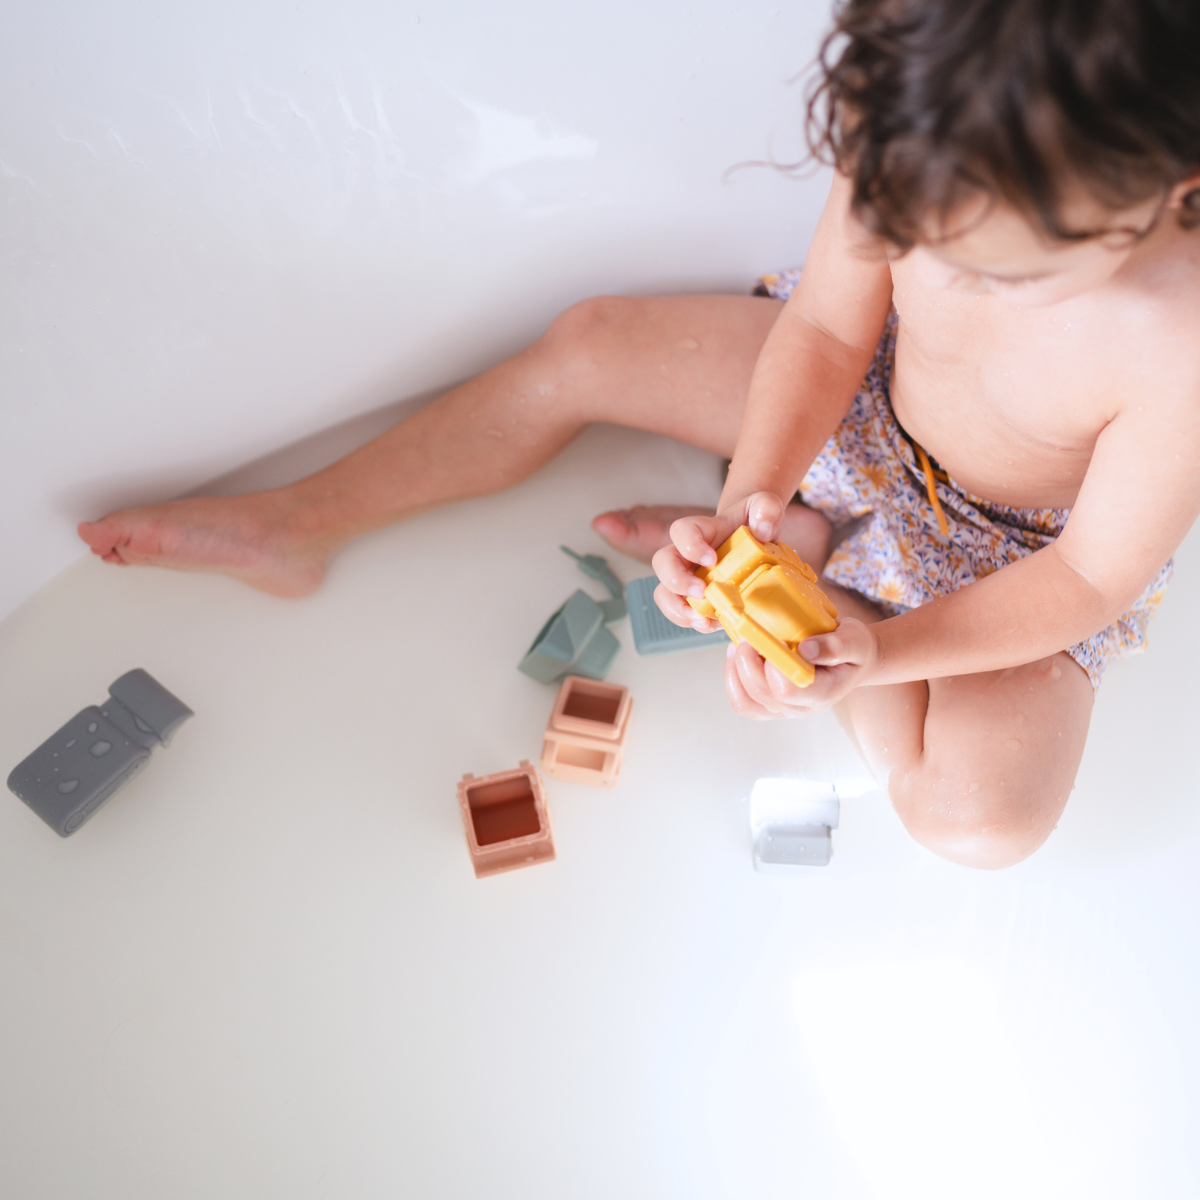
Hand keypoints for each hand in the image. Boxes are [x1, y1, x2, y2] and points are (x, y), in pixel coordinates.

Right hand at [650, 490, 786, 631]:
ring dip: (677, 609)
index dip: (690, 545)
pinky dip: (695, 622)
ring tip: (701, 620)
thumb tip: (763, 532)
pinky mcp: (698, 597)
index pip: (682, 531)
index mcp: (703, 529)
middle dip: (676, 581)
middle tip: (701, 592)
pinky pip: (683, 612)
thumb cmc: (755, 521)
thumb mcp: (766, 506)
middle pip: (662, 563)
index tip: (711, 559)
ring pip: (665, 593)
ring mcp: (690, 576)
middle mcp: (688, 553)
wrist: (756, 536)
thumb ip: (767, 510)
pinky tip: (715, 624)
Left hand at [724, 617, 879, 717]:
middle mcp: (801, 707)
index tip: (774, 639)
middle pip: (762, 693)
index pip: (787, 690)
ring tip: (741, 645)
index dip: (773, 665)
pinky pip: (743, 702)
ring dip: (736, 671)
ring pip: (747, 701)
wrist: (852, 659)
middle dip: (748, 661)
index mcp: (823, 693)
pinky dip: (733, 679)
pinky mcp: (770, 705)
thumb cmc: (853, 648)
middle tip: (750, 634)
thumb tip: (806, 649)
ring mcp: (784, 709)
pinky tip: (737, 657)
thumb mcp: (855, 639)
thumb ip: (836, 646)